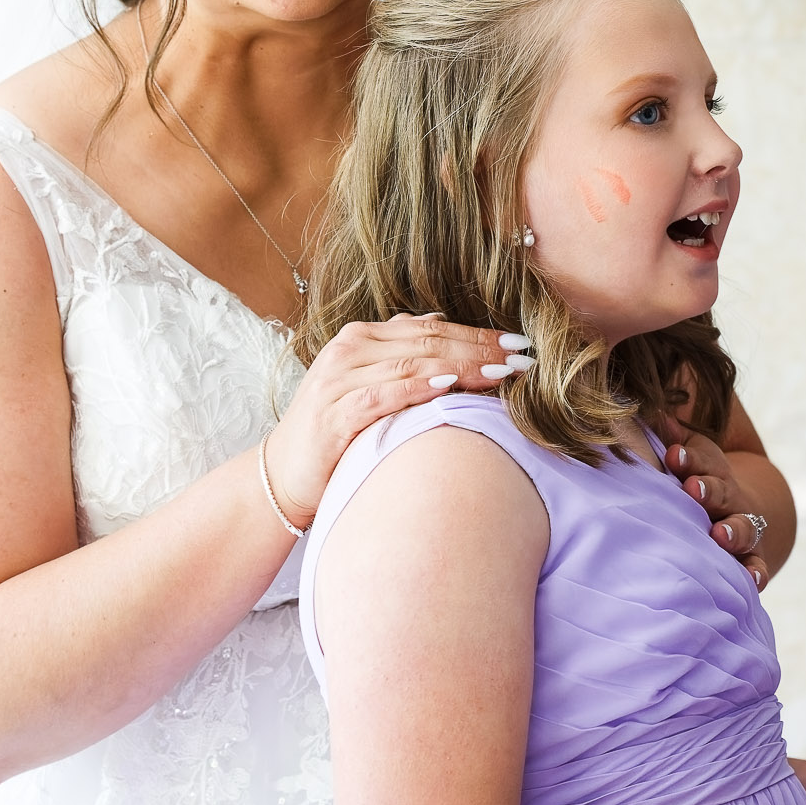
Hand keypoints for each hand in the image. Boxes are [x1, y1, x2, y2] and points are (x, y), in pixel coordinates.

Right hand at [268, 314, 525, 522]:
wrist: (281, 477)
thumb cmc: (335, 435)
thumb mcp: (370, 387)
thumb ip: (402, 358)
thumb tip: (443, 327)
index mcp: (362, 338)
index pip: (431, 328)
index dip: (477, 334)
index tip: (519, 343)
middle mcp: (350, 348)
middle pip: (428, 341)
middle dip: (480, 347)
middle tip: (524, 355)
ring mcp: (340, 378)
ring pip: (412, 362)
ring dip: (461, 365)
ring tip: (502, 370)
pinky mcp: (335, 411)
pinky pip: (384, 393)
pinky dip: (418, 387)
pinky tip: (449, 385)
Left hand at [654, 417, 770, 588]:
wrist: (739, 508)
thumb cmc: (700, 479)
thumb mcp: (689, 455)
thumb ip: (671, 439)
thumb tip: (654, 412)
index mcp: (712, 472)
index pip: (702, 461)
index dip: (689, 458)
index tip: (673, 456)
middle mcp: (730, 499)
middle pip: (722, 493)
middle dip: (709, 491)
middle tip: (693, 490)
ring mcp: (743, 529)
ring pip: (742, 529)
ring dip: (732, 532)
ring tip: (719, 536)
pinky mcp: (750, 559)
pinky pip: (756, 567)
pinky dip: (756, 574)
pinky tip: (751, 582)